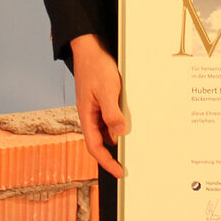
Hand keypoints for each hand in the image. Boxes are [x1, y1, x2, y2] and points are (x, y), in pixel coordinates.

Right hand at [69, 33, 125, 177]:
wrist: (90, 48)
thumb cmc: (95, 67)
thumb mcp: (107, 90)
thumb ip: (111, 112)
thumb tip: (119, 133)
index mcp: (87, 115)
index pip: (94, 146)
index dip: (106, 161)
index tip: (118, 172)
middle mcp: (90, 114)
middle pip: (100, 141)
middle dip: (113, 153)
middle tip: (128, 163)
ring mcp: (95, 108)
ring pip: (106, 129)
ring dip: (117, 136)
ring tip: (134, 143)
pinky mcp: (101, 100)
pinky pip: (110, 117)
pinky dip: (119, 122)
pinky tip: (129, 121)